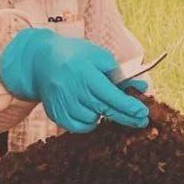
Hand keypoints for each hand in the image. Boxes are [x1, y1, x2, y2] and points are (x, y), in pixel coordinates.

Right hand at [0, 27, 149, 132]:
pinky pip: (79, 127)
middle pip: (105, 109)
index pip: (111, 94)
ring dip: (104, 115)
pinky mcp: (56, 114)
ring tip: (103, 102)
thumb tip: (140, 87)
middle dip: (127, 117)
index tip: (143, 112)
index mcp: (85, 73)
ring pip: (93, 120)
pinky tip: (91, 111)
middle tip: (142, 121)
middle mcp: (73, 91)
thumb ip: (118, 73)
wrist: (40, 62)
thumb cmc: (74, 56)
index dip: (128, 105)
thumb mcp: (98, 56)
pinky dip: (89, 123)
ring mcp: (63, 104)